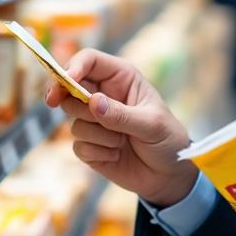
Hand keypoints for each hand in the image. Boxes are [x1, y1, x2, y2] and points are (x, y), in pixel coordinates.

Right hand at [45, 49, 197, 206]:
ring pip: (74, 121)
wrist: (168, 174)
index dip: (74, 67)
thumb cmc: (167, 140)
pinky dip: (98, 153)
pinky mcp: (89, 144)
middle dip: (77, 105)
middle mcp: (104, 95)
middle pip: (70, 89)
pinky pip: (78, 146)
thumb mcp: (151, 124)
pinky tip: (116, 155)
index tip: (67, 81)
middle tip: (94, 117)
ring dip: (99, 135)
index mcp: (121, 78)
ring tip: (123, 141)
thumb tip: (93, 103)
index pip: (89, 60)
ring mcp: (94, 121)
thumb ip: (122, 114)